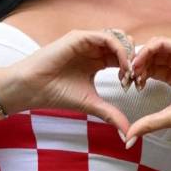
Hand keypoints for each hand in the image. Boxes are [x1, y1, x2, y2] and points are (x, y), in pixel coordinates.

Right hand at [3, 29, 132, 133]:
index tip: (136, 86)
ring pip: (118, 39)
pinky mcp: (80, 37)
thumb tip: (128, 134)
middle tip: (137, 77)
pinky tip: (122, 67)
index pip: (122, 58)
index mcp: (96, 61)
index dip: (133, 70)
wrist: (33, 89)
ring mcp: (87, 41)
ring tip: (130, 72)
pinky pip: (106, 38)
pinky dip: (119, 50)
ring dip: (129, 54)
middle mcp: (93, 48)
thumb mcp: (91, 104)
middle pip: (123, 46)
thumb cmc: (57, 94)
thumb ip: (111, 114)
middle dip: (134, 60)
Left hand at [126, 37, 170, 142]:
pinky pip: (161, 43)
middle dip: (135, 67)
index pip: (151, 71)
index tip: (128, 87)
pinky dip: (147, 51)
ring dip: (139, 58)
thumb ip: (149, 124)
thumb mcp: (170, 117)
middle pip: (150, 58)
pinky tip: (139, 63)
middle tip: (127, 78)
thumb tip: (129, 140)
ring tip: (132, 71)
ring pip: (154, 49)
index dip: (138, 76)